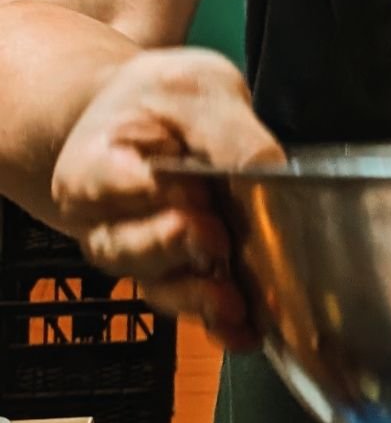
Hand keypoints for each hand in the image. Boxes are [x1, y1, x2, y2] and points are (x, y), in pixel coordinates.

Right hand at [50, 48, 283, 348]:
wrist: (157, 121)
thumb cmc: (166, 102)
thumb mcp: (197, 92)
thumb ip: (225, 130)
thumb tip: (267, 169)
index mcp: (92, 165)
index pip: (106, 184)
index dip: (149, 192)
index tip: (190, 190)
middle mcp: (104, 222)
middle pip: (126, 246)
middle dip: (171, 245)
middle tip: (212, 236)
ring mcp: (139, 256)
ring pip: (157, 284)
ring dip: (196, 293)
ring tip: (230, 296)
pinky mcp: (177, 277)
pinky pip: (191, 309)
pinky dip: (219, 324)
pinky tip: (246, 330)